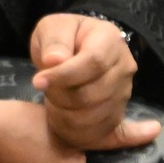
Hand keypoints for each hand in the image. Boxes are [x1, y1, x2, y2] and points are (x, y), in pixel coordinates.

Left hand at [29, 13, 151, 151]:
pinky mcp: (119, 113)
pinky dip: (83, 134)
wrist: (73, 50)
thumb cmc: (62, 36)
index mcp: (110, 40)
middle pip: (94, 93)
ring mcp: (125, 92)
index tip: (38, 81)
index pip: (93, 62)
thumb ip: (54, 41)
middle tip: (43, 89)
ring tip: (51, 101)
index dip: (64, 75)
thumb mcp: (52, 28)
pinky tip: (70, 128)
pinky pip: (107, 133)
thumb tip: (55, 60)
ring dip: (66, 115)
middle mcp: (124, 67)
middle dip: (61, 96)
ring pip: (97, 116)